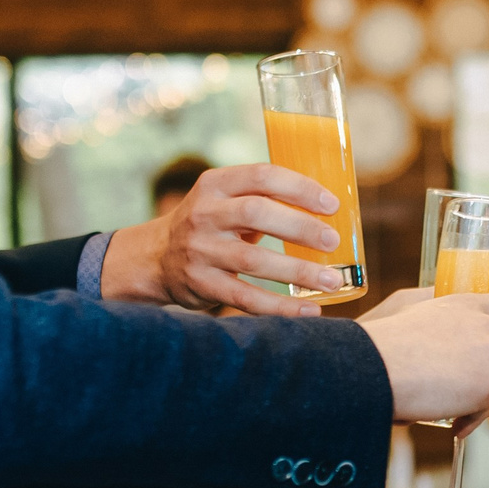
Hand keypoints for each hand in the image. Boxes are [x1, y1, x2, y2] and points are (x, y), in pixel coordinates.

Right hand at [100, 163, 347, 315]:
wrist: (156, 258)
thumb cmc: (211, 226)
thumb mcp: (226, 200)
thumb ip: (265, 199)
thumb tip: (328, 213)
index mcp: (215, 184)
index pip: (262, 176)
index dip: (300, 188)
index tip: (331, 205)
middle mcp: (204, 213)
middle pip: (257, 213)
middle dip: (300, 227)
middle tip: (332, 242)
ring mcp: (200, 250)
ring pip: (253, 260)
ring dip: (297, 272)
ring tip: (332, 281)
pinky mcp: (201, 284)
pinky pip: (245, 298)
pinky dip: (280, 307)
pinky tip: (308, 311)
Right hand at [363, 290, 488, 424]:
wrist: (372, 367)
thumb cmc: (380, 346)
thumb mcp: (414, 313)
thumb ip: (445, 321)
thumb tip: (456, 345)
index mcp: (466, 303)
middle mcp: (483, 323)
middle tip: (484, 394)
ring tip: (470, 410)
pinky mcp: (486, 381)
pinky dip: (476, 419)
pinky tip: (455, 423)